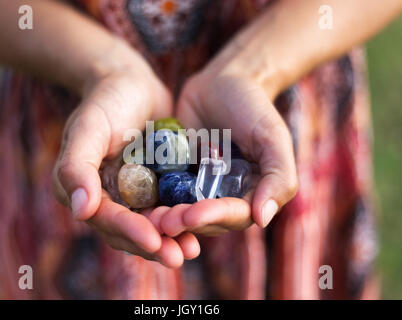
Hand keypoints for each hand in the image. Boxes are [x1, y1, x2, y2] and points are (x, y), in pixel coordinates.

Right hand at [52, 41, 199, 266]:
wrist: (131, 84)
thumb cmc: (105, 101)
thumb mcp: (88, 128)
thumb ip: (77, 168)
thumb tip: (80, 211)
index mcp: (84, 189)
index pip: (105, 218)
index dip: (128, 231)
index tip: (153, 241)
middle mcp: (106, 198)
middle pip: (129, 230)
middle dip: (153, 244)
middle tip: (177, 257)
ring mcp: (132, 194)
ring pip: (151, 224)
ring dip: (170, 239)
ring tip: (191, 250)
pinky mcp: (155, 186)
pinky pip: (168, 207)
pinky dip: (183, 219)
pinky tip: (202, 227)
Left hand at [157, 61, 297, 236]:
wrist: (220, 82)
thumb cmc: (252, 107)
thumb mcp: (271, 137)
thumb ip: (277, 176)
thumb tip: (262, 219)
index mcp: (249, 194)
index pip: (233, 215)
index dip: (214, 218)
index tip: (192, 215)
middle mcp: (222, 196)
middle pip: (204, 220)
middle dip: (184, 221)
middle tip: (163, 221)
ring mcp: (195, 187)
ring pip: (180, 210)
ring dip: (165, 217)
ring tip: (148, 216)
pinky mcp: (173, 176)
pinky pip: (162, 190)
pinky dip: (151, 197)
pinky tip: (136, 201)